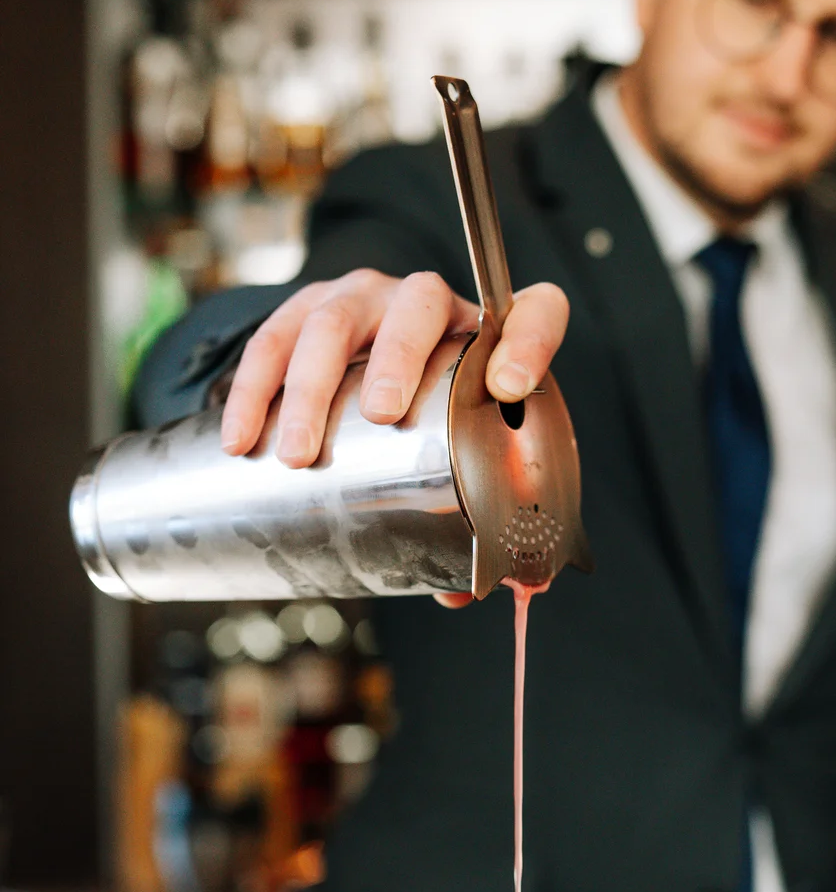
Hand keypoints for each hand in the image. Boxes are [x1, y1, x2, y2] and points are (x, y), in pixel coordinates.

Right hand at [219, 268, 568, 606]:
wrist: (373, 367)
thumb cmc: (434, 418)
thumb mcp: (460, 453)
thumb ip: (465, 518)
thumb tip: (457, 592)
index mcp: (490, 333)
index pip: (536, 313)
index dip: (530, 342)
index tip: (510, 387)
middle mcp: (430, 301)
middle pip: (419, 304)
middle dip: (396, 357)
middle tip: (379, 413)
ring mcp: (365, 298)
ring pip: (333, 320)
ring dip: (310, 386)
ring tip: (298, 452)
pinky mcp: (307, 309)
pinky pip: (273, 339)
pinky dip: (252, 390)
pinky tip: (242, 437)